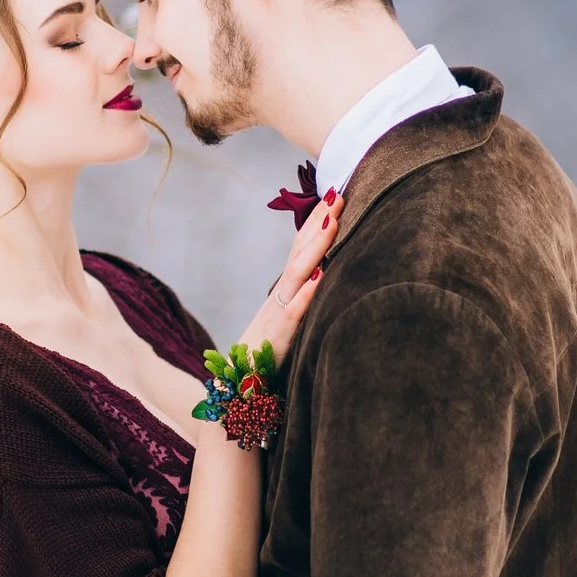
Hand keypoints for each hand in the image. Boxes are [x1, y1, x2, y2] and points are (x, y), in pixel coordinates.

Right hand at [237, 191, 341, 358]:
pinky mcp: (280, 335)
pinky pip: (295, 312)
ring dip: (316, 247)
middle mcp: (282, 295)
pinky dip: (307, 293)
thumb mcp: (288, 320)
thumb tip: (323, 278)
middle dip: (320, 222)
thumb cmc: (267, 352)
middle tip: (338, 193)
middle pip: (301, 251)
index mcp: (286, 291)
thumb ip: (302, 300)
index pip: (301, 249)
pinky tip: (319, 276)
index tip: (333, 197)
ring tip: (333, 223)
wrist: (238, 383)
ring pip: (299, 274)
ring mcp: (279, 312)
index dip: (316, 223)